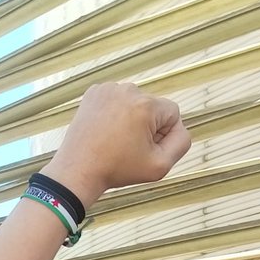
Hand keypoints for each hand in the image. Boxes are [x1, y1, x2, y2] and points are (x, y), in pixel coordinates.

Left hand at [40, 83, 189, 208]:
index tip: (147, 149)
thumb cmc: (118, 170)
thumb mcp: (160, 166)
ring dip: (131, 119)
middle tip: (129, 148)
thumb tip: (180, 127)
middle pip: (153, 107)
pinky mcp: (94, 92)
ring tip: (116, 140)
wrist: (78, 171)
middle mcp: (128, 90)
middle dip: (147, 126)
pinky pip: (116, 100)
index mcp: (146, 105)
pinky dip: (114, 114)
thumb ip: (181, 143)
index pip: (173, 113)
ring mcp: (108, 89)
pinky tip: (106, 131)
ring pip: (134, 103)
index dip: (165, 135)